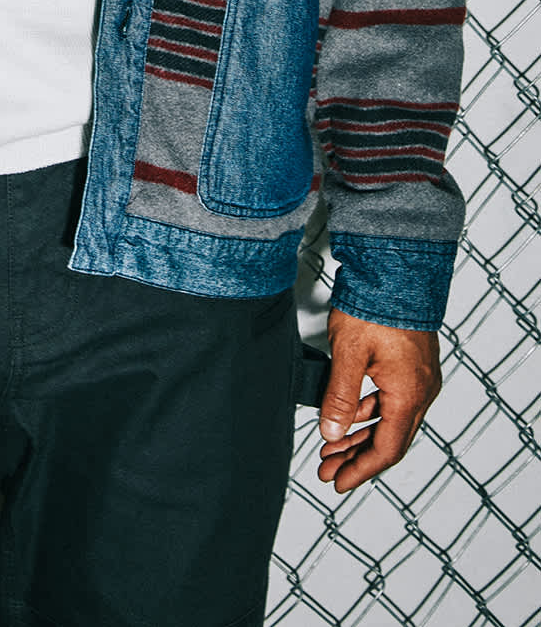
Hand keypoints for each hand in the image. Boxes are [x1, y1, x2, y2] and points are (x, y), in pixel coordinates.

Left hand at [317, 308, 440, 492]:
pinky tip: (349, 415)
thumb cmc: (376, 306)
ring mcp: (419, 378)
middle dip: (357, 457)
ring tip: (332, 446)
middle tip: (328, 470)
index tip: (338, 482)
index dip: (361, 470)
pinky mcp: (412, 365)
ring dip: (361, 435)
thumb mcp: (349, 354)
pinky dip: (370, 413)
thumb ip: (341, 397)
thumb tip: (332, 433)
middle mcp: (421, 391)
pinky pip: (393, 400)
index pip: (386, 449)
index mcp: (409, 395)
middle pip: (390, 439)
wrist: (396, 268)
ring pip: (391, 420)